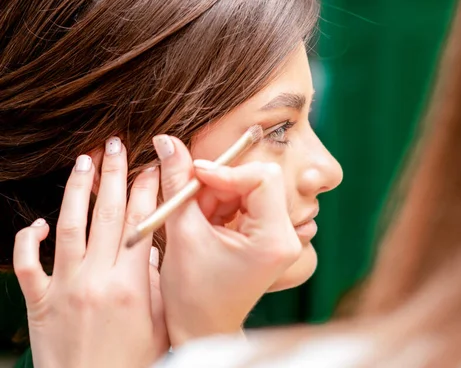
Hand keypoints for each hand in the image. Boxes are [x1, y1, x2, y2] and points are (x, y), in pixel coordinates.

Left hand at [13, 138, 168, 367]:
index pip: (139, 223)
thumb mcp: (160, 323)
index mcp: (130, 285)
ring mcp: (63, 289)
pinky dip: (28, 241)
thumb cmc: (135, 364)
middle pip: (105, 215)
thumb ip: (156, 283)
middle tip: (116, 145)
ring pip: (68, 228)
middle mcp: (95, 280)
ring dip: (77, 191)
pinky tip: (38, 223)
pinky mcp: (40, 304)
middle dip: (113, 175)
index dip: (146, 191)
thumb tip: (149, 251)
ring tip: (85, 162)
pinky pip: (28, 266)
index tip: (151, 167)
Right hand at [153, 135, 300, 346]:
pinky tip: (207, 224)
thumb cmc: (191, 293)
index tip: (194, 176)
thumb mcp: (182, 233)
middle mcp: (286, 236)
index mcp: (274, 239)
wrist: (203, 328)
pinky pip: (248, 202)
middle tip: (191, 201)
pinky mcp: (271, 236)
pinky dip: (223, 204)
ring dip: (218, 195)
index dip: (226, 171)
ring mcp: (282, 237)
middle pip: (258, 180)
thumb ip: (177, 182)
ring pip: (250, 188)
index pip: (262, 178)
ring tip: (197, 220)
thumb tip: (167, 140)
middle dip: (220, 185)